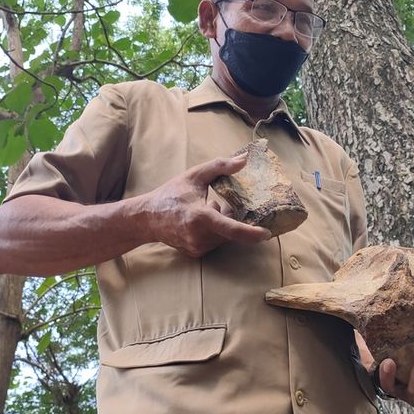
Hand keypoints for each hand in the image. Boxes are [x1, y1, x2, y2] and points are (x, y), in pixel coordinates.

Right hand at [142, 154, 271, 256]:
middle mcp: (199, 236)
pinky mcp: (196, 253)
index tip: (266, 233)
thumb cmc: (171, 195)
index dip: (250, 232)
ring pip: (224, 237)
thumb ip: (220, 166)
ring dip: (224, 223)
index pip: (230, 228)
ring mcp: (197, 247)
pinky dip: (215, 231)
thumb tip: (244, 160)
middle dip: (233, 216)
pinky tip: (201, 220)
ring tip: (208, 208)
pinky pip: (216, 241)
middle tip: (221, 202)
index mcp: (200, 217)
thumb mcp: (194, 175)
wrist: (147, 218)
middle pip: (231, 230)